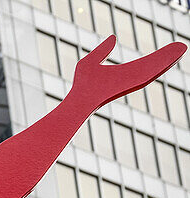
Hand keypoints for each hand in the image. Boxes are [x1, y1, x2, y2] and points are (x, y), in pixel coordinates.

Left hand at [71, 35, 185, 108]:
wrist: (77, 101)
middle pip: (153, 67)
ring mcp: (130, 83)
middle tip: (182, 48)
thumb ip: (102, 51)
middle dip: (167, 58)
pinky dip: (162, 64)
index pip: (144, 65)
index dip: (159, 57)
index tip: (172, 49)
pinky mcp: (130, 84)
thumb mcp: (91, 61)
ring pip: (153, 70)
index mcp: (124, 75)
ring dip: (168, 60)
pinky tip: (175, 55)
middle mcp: (130, 80)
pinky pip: (148, 72)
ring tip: (182, 49)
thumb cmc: (80, 86)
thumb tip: (113, 38)